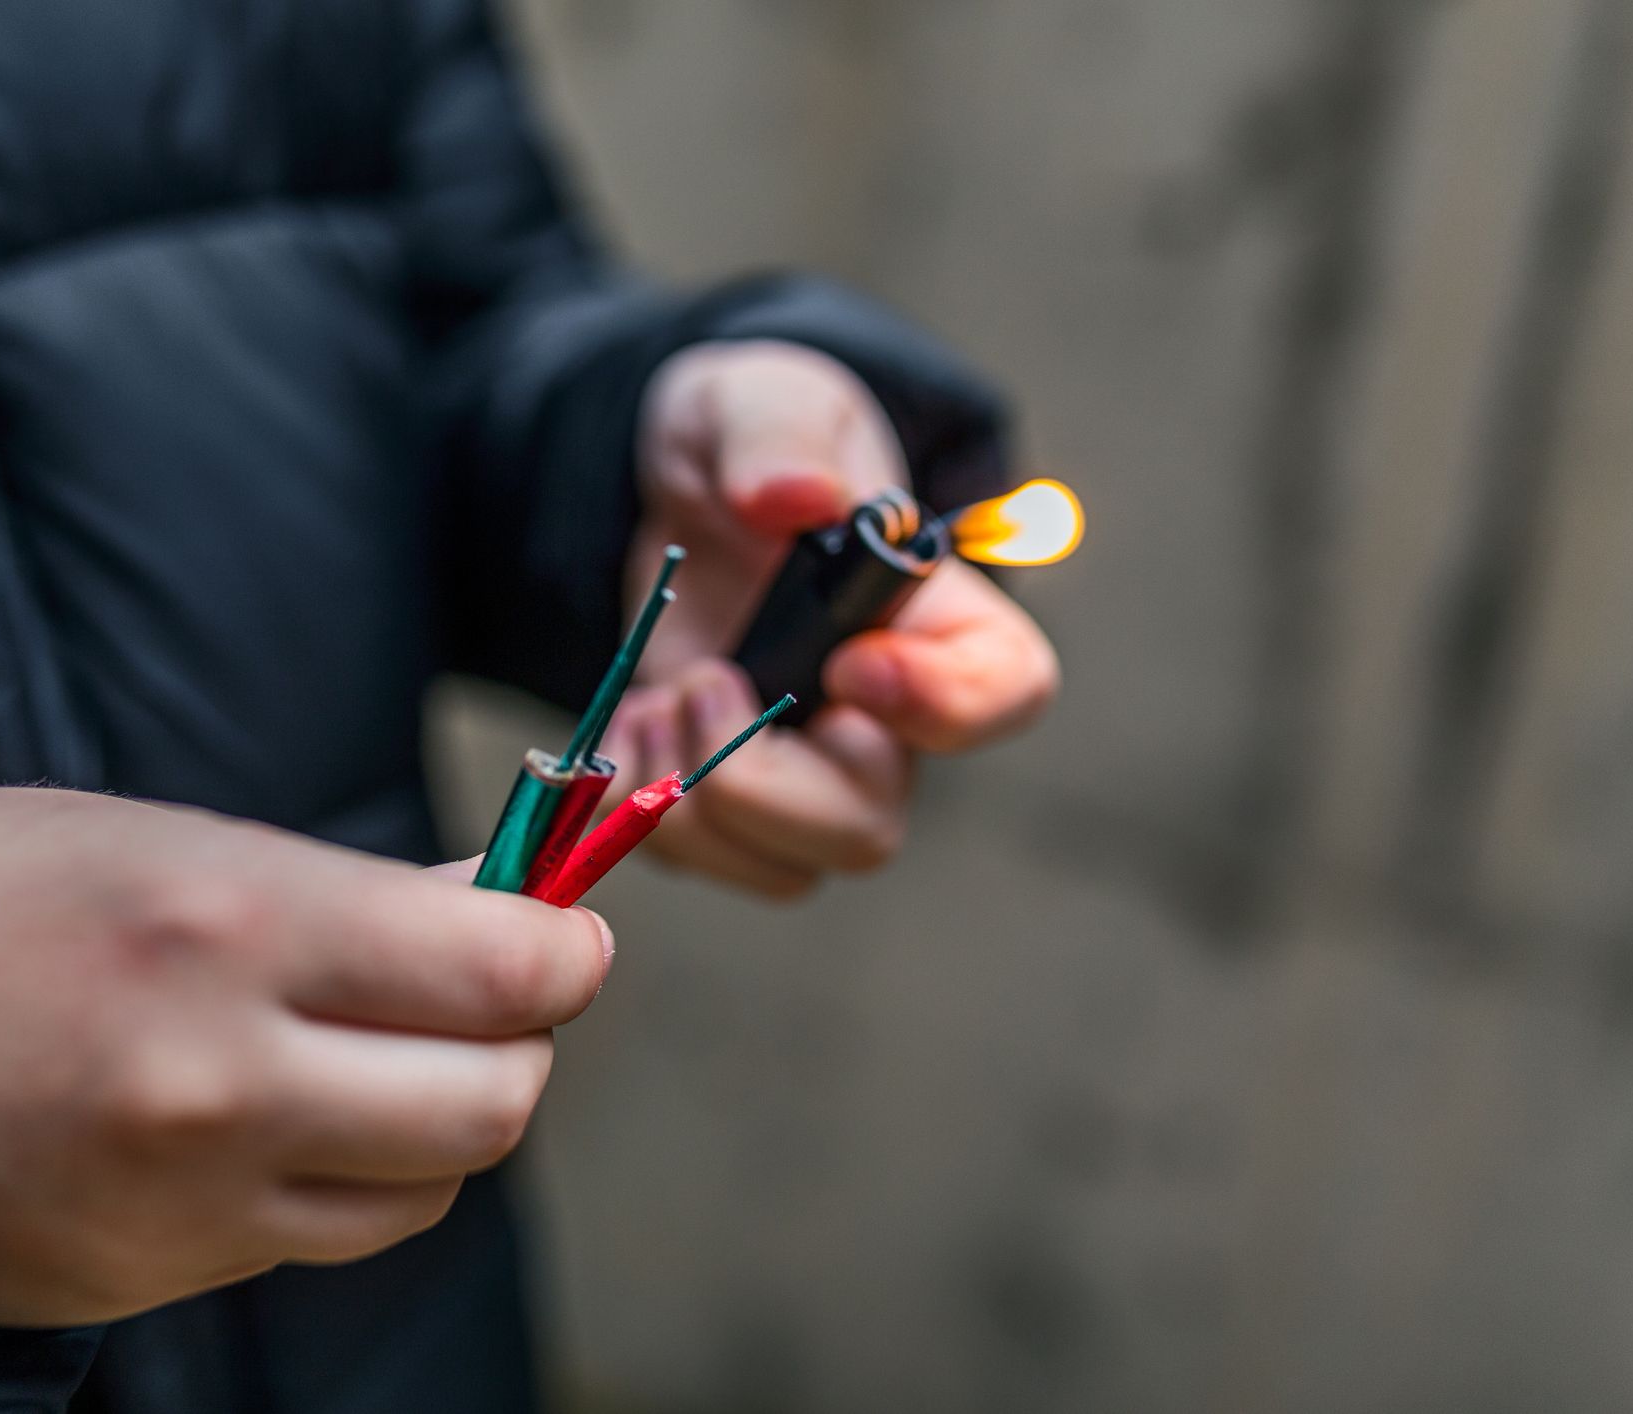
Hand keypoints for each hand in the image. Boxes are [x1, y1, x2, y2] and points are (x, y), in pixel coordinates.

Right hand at [0, 788, 610, 1325]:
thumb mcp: (169, 843)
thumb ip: (350, 894)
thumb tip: (504, 911)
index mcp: (232, 924)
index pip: (500, 970)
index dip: (562, 952)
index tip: (560, 934)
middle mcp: (227, 1076)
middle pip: (494, 1101)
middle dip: (522, 1043)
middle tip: (495, 995)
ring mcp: (194, 1196)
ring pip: (428, 1188)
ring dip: (445, 1122)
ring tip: (388, 1056)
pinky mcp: (163, 1272)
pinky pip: (329, 1235)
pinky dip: (355, 1183)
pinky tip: (297, 1120)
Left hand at [610, 339, 1059, 897]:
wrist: (670, 488)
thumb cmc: (750, 438)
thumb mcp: (760, 400)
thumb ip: (778, 435)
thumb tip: (791, 496)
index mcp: (938, 618)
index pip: (1005, 694)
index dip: (942, 705)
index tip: (852, 666)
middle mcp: (885, 719)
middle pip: (869, 823)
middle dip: (765, 785)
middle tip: (706, 682)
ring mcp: (804, 771)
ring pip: (785, 865)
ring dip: (692, 803)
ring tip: (658, 701)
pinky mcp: (723, 796)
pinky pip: (699, 857)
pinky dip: (639, 808)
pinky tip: (627, 725)